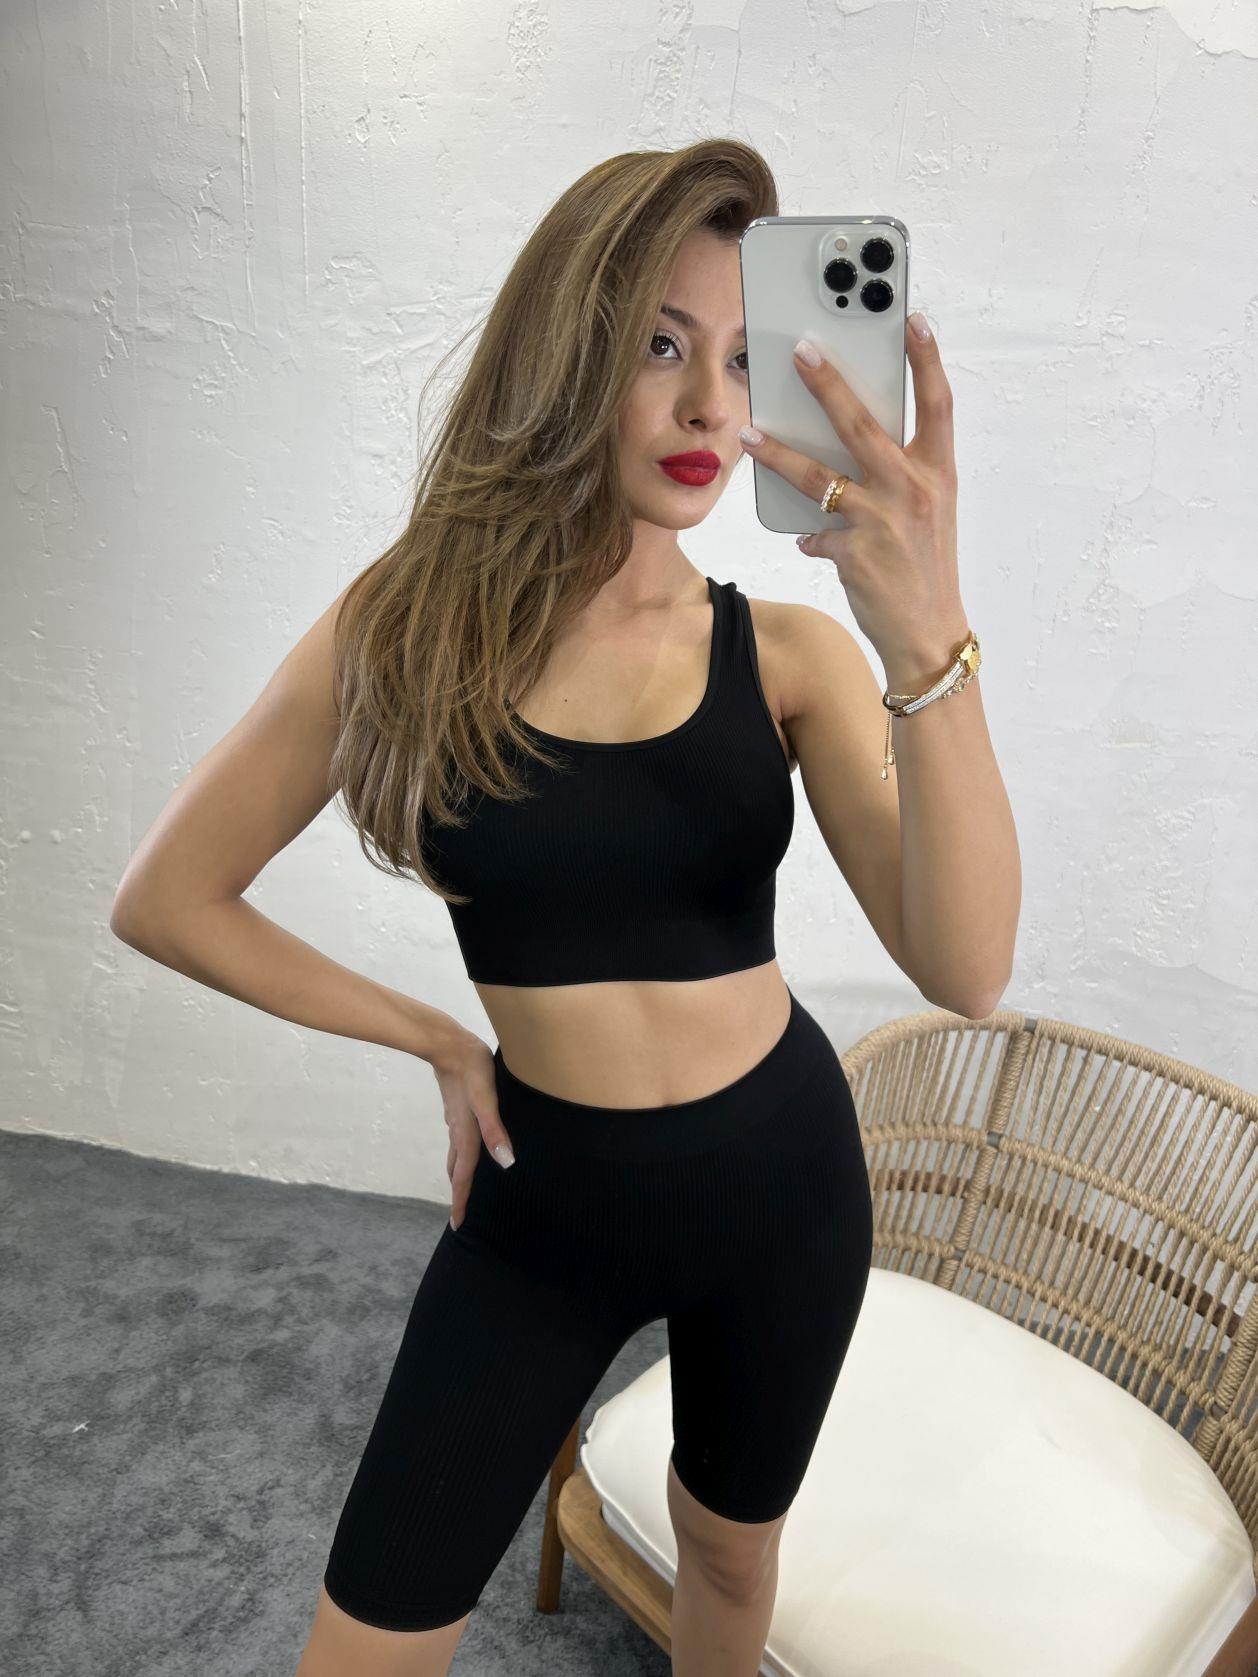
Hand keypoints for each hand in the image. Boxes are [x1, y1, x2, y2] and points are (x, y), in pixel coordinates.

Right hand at [430, 1028, 515, 1230]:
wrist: (447, 1044)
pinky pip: (459, 1141)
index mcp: (466, 1135)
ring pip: (457, 1156)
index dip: (462, 1201)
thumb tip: (506, 1163)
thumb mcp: (487, 1099)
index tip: (457, 1226)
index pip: (464, 1176)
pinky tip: (470, 1149)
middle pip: (458, 1171)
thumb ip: (495, 1130)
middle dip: (459, 1194)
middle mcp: (458, 1132)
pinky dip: (462, 1156)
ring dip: (460, 1176)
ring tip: (463, 1188)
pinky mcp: (457, 1109)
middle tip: (460, 1214)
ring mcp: (455, 1120)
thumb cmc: (472, 1070)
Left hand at [738, 313, 966, 679]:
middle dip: (827, 383)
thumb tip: (852, 447)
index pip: (938, 404)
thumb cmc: (926, 568)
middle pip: (862, 424)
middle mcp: (912, 490)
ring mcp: (881, 521)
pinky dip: (807, 534)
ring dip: (778, 453)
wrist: (927, 634)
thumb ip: (898, 475)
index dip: (926, 359)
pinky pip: (814, 531)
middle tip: (800, 351)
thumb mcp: (927, 512)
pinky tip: (806, 539)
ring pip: (817, 475)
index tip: (913, 319)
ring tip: (749, 434)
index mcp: (938, 474)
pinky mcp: (852, 552)